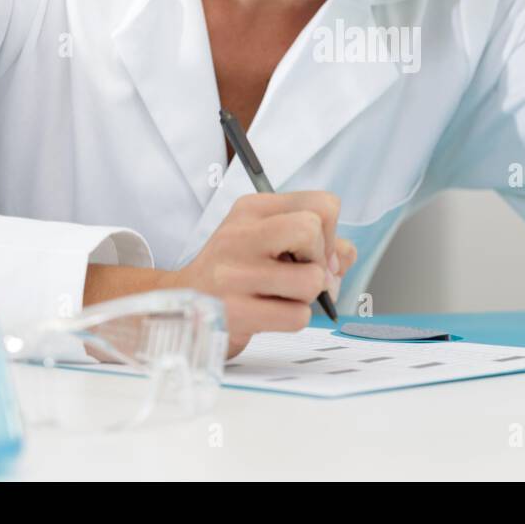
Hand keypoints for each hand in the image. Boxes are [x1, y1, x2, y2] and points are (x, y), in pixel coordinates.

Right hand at [164, 191, 356, 358]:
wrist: (181, 305)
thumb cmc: (234, 270)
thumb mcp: (267, 238)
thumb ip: (316, 240)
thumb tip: (343, 258)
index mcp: (251, 209)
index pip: (322, 204)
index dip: (331, 233)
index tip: (315, 253)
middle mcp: (240, 235)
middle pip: (312, 230)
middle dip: (320, 259)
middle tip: (300, 272)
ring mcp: (235, 274)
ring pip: (312, 280)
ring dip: (307, 296)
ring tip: (281, 296)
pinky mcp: (235, 312)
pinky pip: (298, 316)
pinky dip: (293, 319)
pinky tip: (270, 314)